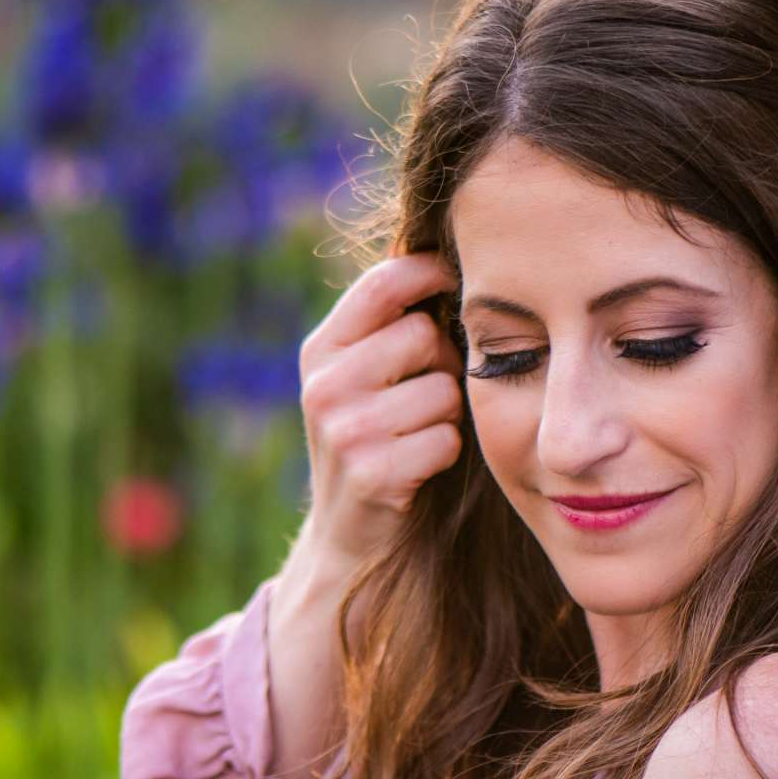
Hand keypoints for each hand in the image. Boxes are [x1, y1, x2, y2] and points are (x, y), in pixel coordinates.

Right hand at [293, 254, 464, 572]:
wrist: (348, 531)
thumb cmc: (374, 436)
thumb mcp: (362, 374)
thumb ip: (387, 322)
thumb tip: (435, 247)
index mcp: (321, 350)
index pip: (383, 284)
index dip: (430, 273)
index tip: (456, 281)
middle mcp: (325, 385)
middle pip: (423, 336)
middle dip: (442, 362)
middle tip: (425, 391)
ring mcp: (345, 431)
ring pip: (443, 391)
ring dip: (447, 414)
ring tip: (418, 432)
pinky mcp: (372, 473)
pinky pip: (446, 439)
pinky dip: (445, 453)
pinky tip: (420, 465)